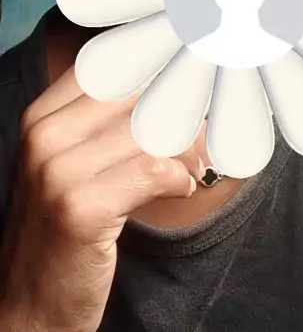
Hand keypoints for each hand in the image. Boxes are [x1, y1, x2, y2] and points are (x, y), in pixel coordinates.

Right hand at [0, 65, 203, 331]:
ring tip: (192, 169)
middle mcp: (43, 135)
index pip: (111, 66)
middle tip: (202, 139)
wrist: (30, 306)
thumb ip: (115, 122)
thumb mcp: (77, 163)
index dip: (160, 71)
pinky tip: (180, 189)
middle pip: (137, 94)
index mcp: (41, 116)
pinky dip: (179, 178)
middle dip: (181, 113)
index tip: (194, 81)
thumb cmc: (66, 227)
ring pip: (151, 130)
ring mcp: (56, 171)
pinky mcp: (79, 209)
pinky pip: (155, 170)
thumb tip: (185, 86)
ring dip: (188, 150)